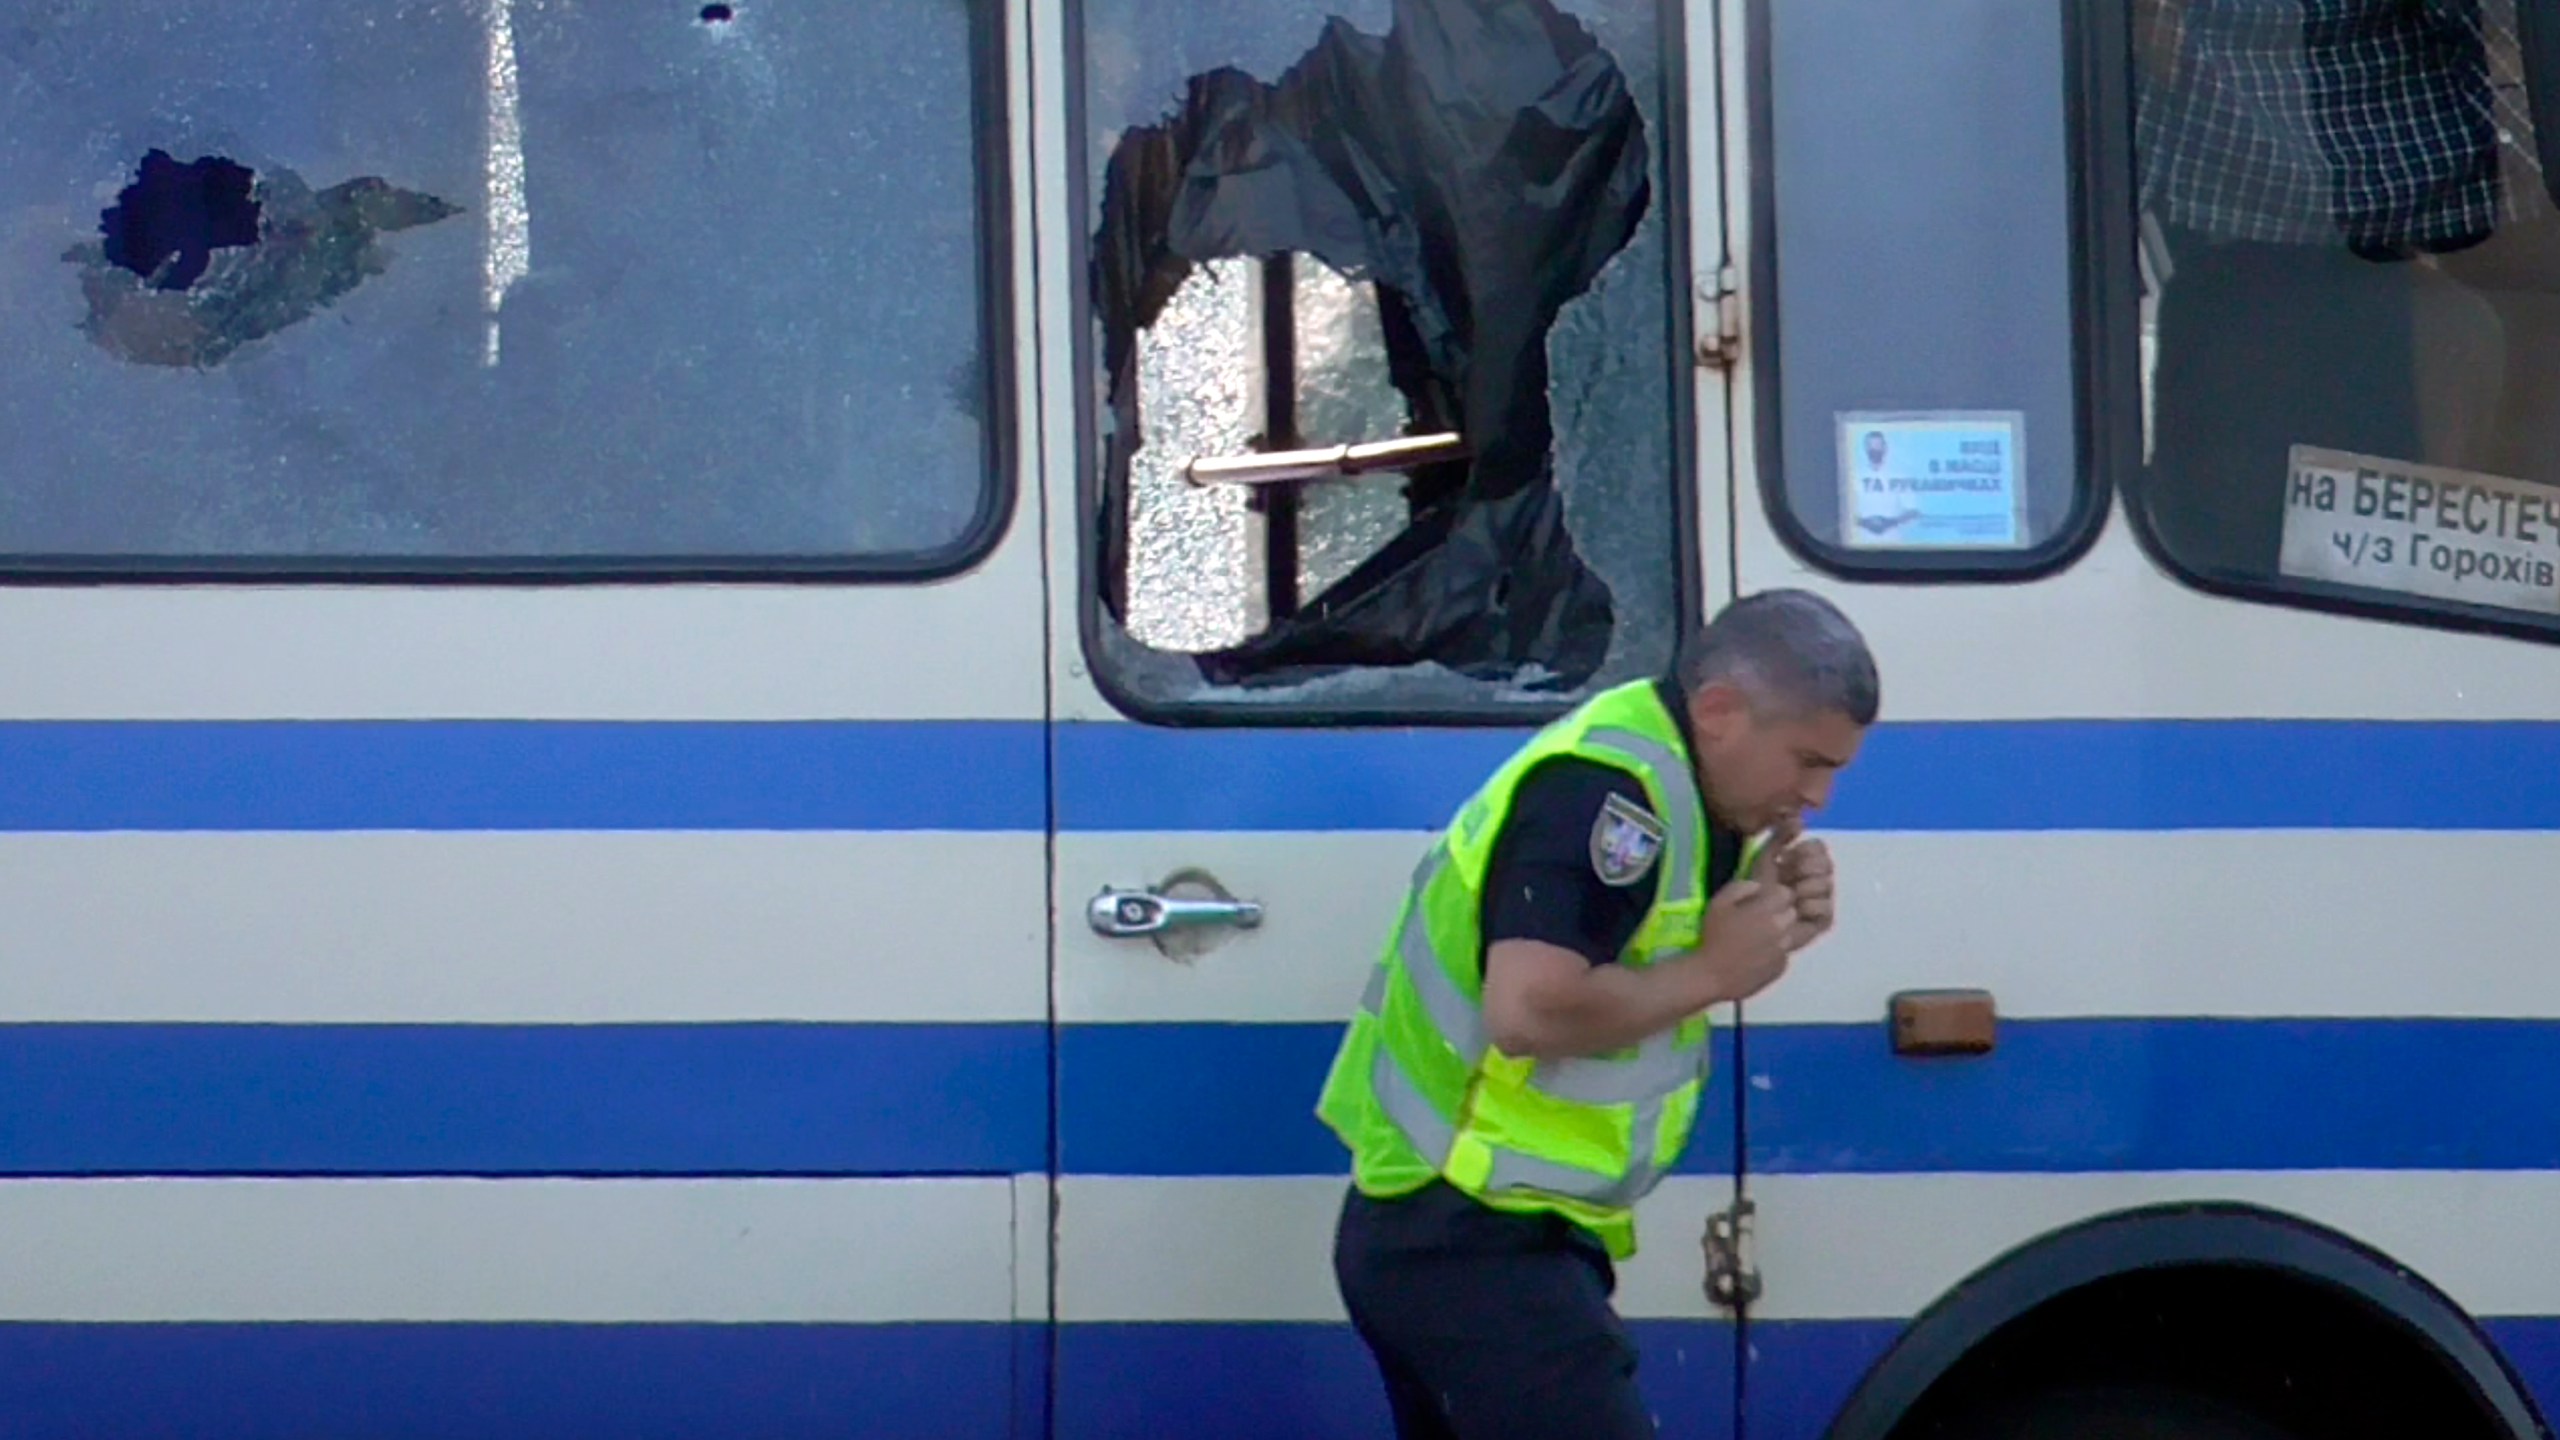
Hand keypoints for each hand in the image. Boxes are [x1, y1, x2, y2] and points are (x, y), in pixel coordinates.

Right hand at [1692, 874, 1796, 1003]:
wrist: (1712, 976)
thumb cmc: (1713, 938)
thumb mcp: (1718, 904)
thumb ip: (1740, 888)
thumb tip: (1758, 886)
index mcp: (1767, 911)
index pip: (1786, 893)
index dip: (1773, 895)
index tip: (1760, 901)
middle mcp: (1782, 929)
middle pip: (1791, 913)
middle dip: (1779, 913)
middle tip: (1758, 920)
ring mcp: (1784, 950)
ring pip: (1789, 933)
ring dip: (1778, 932)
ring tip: (1756, 939)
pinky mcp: (1781, 967)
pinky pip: (1783, 952)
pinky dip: (1774, 952)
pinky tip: (1755, 956)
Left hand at [1767, 817, 1834, 950]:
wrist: (1752, 922)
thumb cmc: (1757, 890)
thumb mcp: (1764, 859)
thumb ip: (1780, 837)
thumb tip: (1799, 820)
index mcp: (1805, 861)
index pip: (1819, 847)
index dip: (1803, 851)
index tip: (1785, 857)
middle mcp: (1817, 878)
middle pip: (1826, 864)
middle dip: (1803, 868)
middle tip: (1787, 878)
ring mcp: (1822, 898)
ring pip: (1826, 884)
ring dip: (1804, 888)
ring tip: (1789, 895)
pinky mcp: (1823, 919)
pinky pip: (1826, 907)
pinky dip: (1810, 906)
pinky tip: (1797, 910)